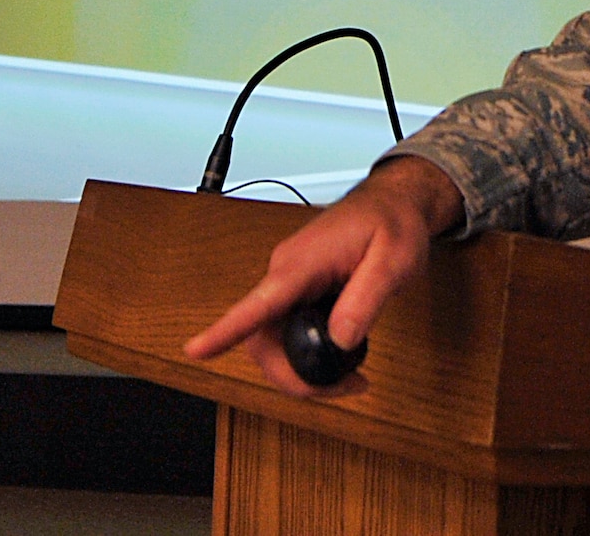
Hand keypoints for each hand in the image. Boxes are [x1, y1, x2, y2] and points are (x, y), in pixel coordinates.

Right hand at [183, 154, 464, 396]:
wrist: (394, 200)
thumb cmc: (394, 221)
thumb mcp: (393, 259)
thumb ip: (366, 299)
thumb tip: (340, 340)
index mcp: (303, 262)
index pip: (258, 301)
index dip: (224, 330)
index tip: (195, 350)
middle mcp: (287, 271)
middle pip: (263, 338)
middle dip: (293, 376)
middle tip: (341, 388)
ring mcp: (290, 282)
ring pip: (275, 340)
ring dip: (303, 369)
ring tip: (348, 378)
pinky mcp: (299, 290)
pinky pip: (289, 331)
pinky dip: (309, 353)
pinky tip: (341, 355)